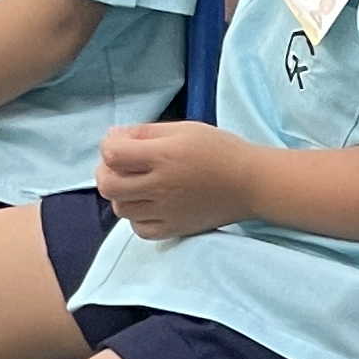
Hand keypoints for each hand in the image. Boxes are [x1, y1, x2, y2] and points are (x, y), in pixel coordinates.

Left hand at [93, 119, 255, 241]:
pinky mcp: (175, 229)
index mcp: (163, 155)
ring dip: (122, 195)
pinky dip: (137, 218)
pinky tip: (149, 206)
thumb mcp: (183, 129)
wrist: (252, 184)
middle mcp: (161, 186)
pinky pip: (139, 229)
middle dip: (107, 172)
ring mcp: (167, 211)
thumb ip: (144, 132)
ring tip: (138, 186)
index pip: (112, 154)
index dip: (110, 146)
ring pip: (121, 208)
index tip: (123, 144)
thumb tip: (114, 139)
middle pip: (108, 185)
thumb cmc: (220, 151)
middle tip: (122, 167)